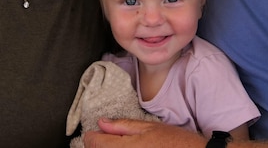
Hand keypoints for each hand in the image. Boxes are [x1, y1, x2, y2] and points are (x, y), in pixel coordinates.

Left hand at [84, 118, 205, 147]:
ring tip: (118, 144)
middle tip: (107, 138)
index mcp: (125, 147)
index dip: (92, 136)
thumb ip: (122, 126)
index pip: (93, 143)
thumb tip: (102, 123)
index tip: (95, 132)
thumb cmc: (174, 142)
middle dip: (99, 145)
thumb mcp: (148, 127)